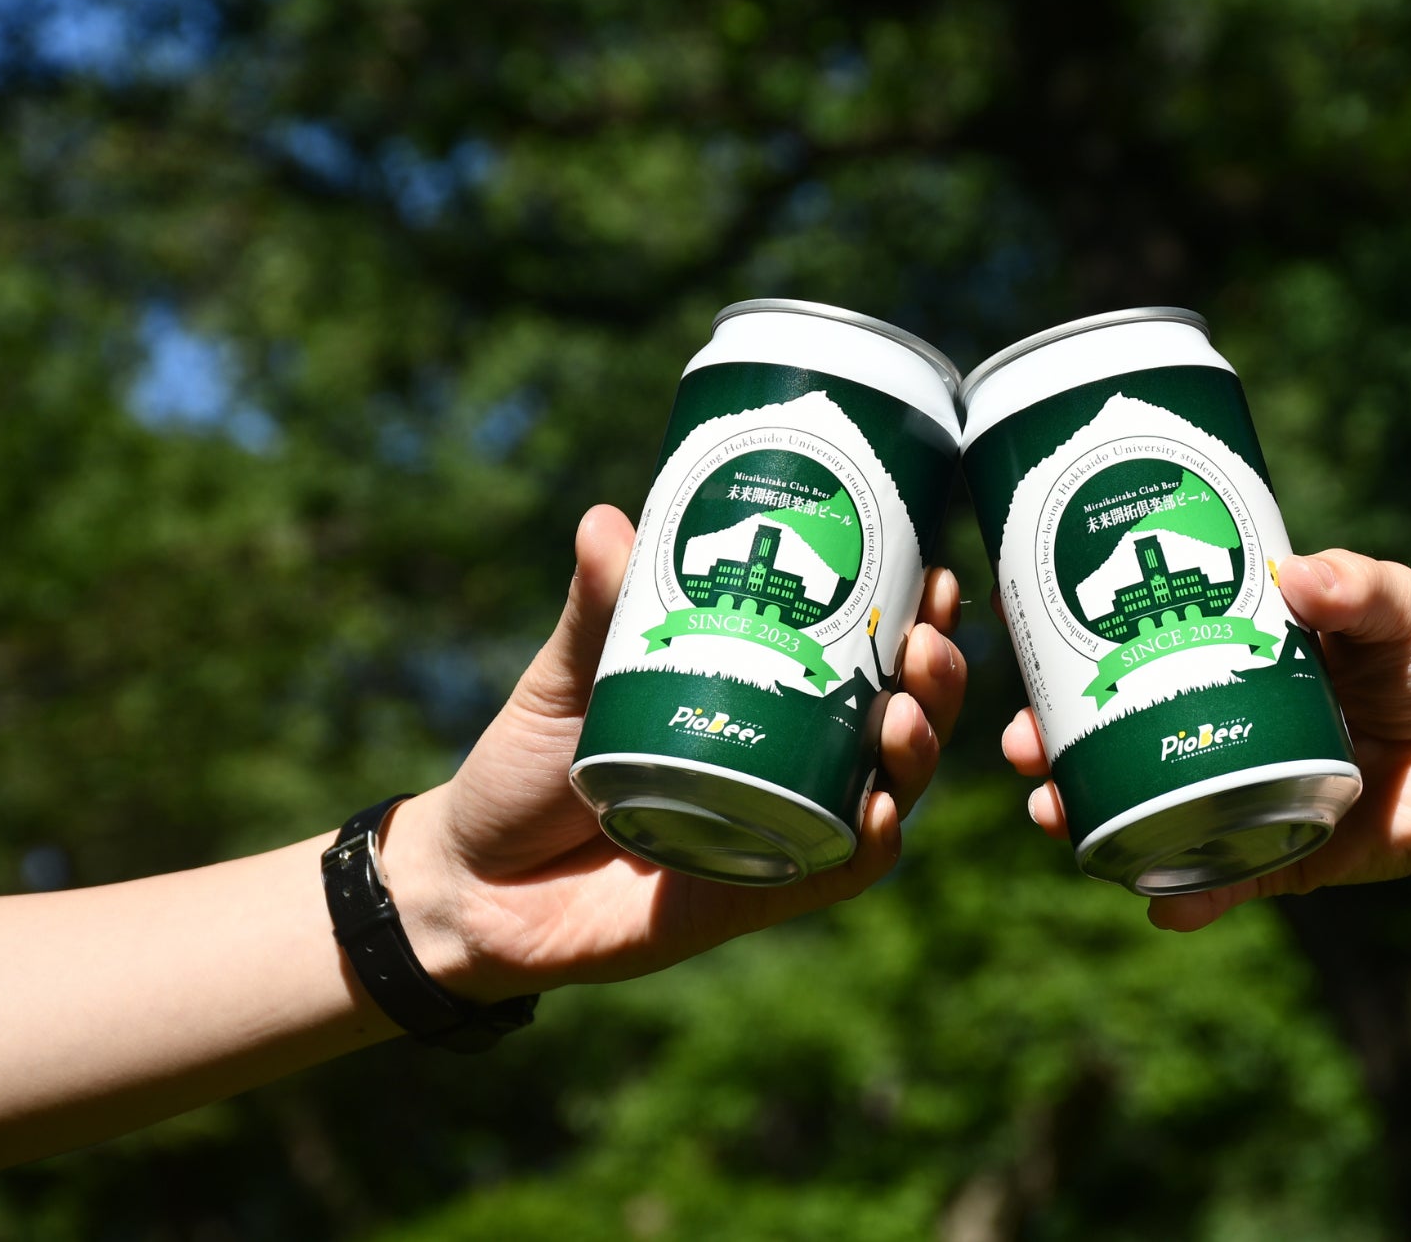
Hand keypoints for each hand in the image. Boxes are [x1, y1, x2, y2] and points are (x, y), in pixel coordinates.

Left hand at [386, 504, 966, 999]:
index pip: (865, 653)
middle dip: (937, 680)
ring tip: (908, 713)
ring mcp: (782, 829)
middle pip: (899, 719)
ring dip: (917, 753)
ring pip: (885, 791)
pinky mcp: (758, 893)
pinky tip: (882, 813)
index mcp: (769, 698)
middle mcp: (792, 763)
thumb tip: (605, 518)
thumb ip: (598, 608)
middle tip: (927, 640)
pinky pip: (836, 873)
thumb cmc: (527, 767)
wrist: (473, 882)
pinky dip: (869, 846)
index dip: (919, 618)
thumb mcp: (567, 677)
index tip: (937, 572)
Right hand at [1011, 549, 1410, 930]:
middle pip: (1114, 732)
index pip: (1139, 644)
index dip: (1076, 646)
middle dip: (1052, 741)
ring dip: (1085, 814)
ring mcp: (1238, 790)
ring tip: (1053, 813)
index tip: (1024, 637)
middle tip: (1018, 743)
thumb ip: (1361, 587)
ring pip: (1140, 805)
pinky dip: (1184, 895)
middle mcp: (1220, 722)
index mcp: (1236, 654)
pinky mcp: (1274, 856)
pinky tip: (1155, 901)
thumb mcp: (1408, 612)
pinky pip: (1216, 879)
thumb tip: (1294, 575)